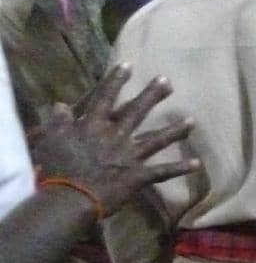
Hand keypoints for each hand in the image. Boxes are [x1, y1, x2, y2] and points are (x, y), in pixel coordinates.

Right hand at [30, 64, 197, 216]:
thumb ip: (58, 122)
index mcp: (94, 125)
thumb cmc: (56, 168)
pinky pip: (163, 172)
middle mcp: (116, 136)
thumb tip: (60, 105)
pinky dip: (180, 168)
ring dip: (176, 130)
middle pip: (137, 112)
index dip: (115, 81)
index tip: (127, 65)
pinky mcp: (138, 176)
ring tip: (192, 121)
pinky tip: (198, 164)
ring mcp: (130, 155)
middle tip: (167, 81)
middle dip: (152, 95)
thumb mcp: (51, 140)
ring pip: (157, 139)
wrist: (70, 197)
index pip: (105, 98)